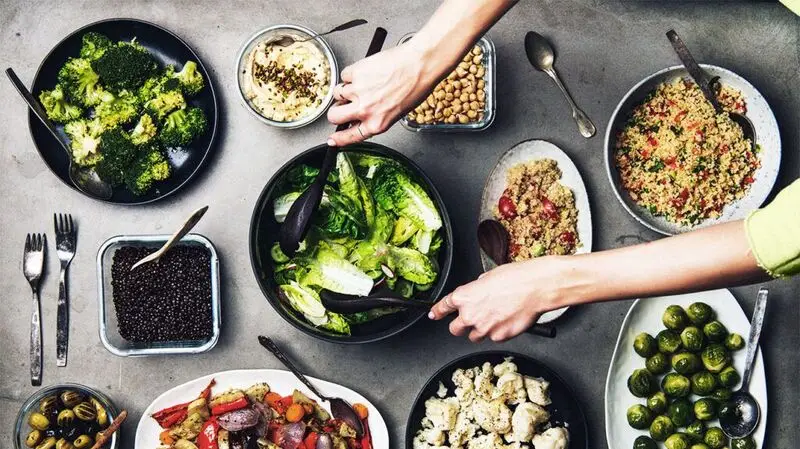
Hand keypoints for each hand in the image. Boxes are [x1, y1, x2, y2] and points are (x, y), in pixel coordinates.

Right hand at [326, 40, 433, 145]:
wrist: (420, 64)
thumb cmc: (415, 86)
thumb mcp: (396, 112)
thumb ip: (376, 118)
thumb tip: (361, 117)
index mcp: (377, 123)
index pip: (350, 136)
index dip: (338, 139)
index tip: (331, 140)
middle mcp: (365, 110)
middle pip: (334, 116)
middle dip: (335, 112)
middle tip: (342, 106)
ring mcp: (358, 91)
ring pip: (337, 94)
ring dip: (345, 90)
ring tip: (362, 84)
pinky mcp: (355, 73)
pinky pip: (344, 75)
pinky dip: (352, 74)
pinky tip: (366, 72)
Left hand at [429, 257, 571, 341]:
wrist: (535, 287)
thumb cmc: (516, 277)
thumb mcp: (489, 276)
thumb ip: (478, 288)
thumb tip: (479, 292)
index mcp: (464, 296)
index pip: (443, 307)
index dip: (437, 312)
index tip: (434, 315)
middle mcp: (470, 314)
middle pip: (455, 329)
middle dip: (460, 326)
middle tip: (470, 321)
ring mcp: (484, 328)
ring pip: (474, 337)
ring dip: (481, 330)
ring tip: (495, 318)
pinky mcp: (499, 337)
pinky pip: (494, 338)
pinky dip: (498, 332)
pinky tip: (507, 320)